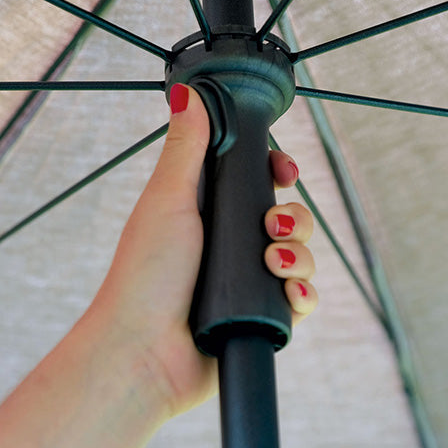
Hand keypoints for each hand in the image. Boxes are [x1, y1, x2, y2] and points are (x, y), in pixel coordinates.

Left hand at [82, 84, 316, 417]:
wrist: (144, 353)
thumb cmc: (145, 276)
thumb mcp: (168, 201)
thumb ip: (186, 148)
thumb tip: (187, 94)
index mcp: (208, 212)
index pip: (257, 180)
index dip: (277, 171)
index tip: (283, 170)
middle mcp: (230, 245)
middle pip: (288, 215)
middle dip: (294, 216)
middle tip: (271, 224)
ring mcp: (247, 283)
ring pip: (301, 256)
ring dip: (299, 255)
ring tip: (273, 265)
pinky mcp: (261, 319)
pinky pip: (303, 299)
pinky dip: (303, 294)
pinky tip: (290, 295)